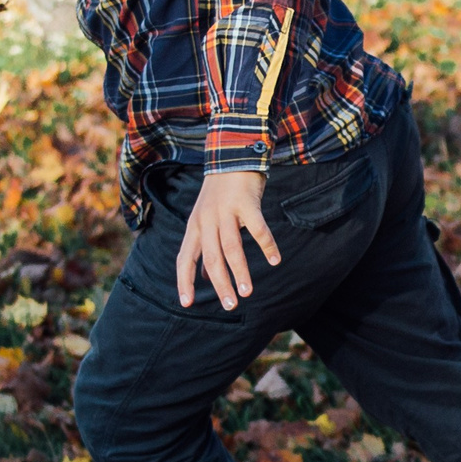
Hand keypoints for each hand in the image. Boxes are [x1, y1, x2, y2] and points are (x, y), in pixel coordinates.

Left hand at [176, 170, 281, 310]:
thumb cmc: (219, 194)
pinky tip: (275, 260)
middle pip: (211, 258)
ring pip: (232, 248)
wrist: (232, 155)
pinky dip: (267, 246)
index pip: (185, 259)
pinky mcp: (246, 203)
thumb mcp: (204, 219)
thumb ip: (204, 247)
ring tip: (248, 291)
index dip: (184, 281)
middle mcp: (207, 221)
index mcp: (194, 227)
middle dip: (220, 284)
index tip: (187, 303)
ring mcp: (226, 211)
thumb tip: (205, 278)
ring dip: (240, 271)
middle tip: (230, 305)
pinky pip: (258, 229)